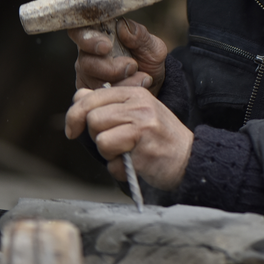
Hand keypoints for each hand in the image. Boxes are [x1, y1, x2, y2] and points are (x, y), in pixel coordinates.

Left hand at [64, 86, 192, 190]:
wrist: (189, 158)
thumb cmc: (158, 138)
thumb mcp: (136, 112)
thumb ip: (108, 104)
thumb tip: (78, 96)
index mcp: (135, 93)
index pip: (91, 97)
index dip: (75, 115)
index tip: (73, 130)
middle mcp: (140, 106)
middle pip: (92, 119)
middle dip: (96, 136)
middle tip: (115, 143)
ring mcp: (143, 127)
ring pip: (100, 140)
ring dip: (108, 154)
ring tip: (128, 152)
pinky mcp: (144, 151)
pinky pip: (113, 163)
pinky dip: (119, 170)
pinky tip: (136, 165)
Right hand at [68, 19, 167, 95]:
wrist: (155, 84)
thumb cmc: (149, 59)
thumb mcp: (151, 44)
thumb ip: (138, 35)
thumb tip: (122, 27)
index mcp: (97, 37)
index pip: (79, 32)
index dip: (88, 39)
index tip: (106, 46)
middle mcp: (87, 56)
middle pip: (85, 63)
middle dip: (110, 68)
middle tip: (132, 66)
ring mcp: (87, 77)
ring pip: (94, 83)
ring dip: (121, 82)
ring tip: (143, 79)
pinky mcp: (92, 95)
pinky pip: (100, 98)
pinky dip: (121, 94)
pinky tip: (137, 88)